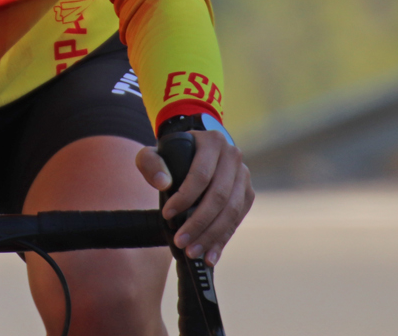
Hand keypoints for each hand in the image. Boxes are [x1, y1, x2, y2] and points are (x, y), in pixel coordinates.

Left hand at [135, 130, 252, 266]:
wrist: (194, 152)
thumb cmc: (172, 154)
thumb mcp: (154, 152)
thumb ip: (150, 163)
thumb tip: (163, 183)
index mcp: (212, 142)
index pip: (201, 174)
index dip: (185, 198)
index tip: (167, 215)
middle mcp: (232, 156)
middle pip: (219, 196)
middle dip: (199, 223)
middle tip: (181, 241)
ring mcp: (243, 175)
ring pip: (231, 211)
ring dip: (212, 235)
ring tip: (193, 251)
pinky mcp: (247, 193)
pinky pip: (237, 220)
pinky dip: (223, 239)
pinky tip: (210, 255)